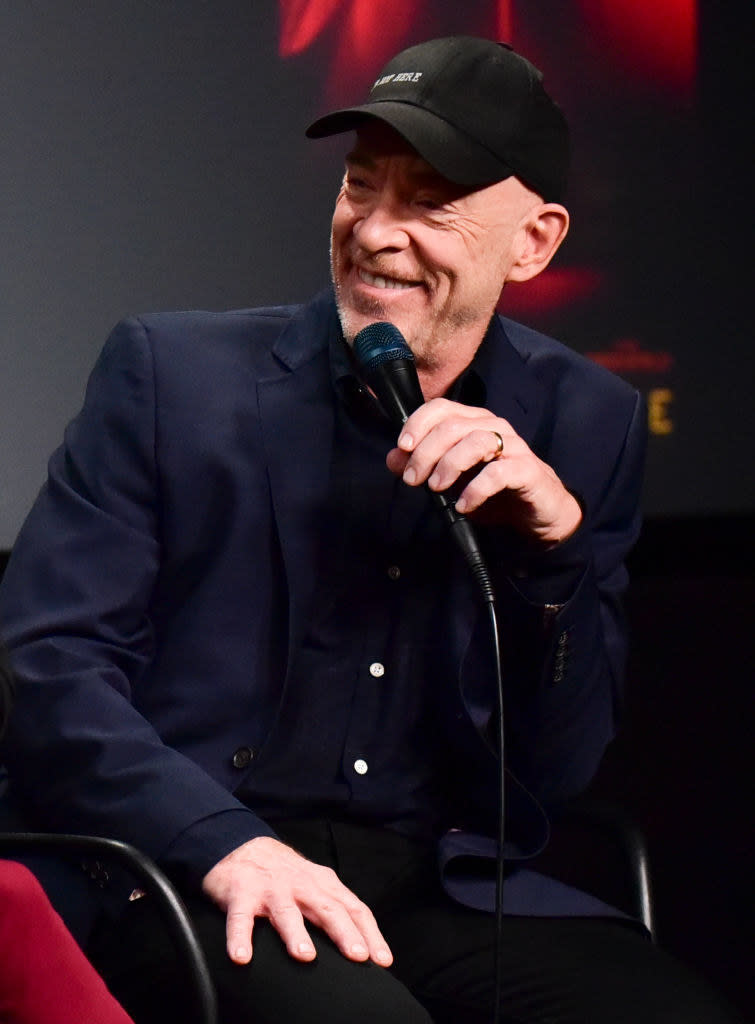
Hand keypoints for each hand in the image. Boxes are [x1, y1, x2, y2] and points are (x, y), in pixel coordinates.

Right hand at [201, 836, 392, 966]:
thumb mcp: (316, 887)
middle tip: (357, 956)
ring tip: (306, 956)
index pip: (354, 909)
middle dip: (344, 932)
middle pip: (327, 909)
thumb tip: (364, 950)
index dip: (370, 934)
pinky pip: (240, 918)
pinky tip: (241, 957)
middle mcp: (302, 885)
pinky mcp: (242, 893)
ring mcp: (272, 889)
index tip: (382, 960)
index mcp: (324, 885)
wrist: (243, 848)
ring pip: (286, 912)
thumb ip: (336, 911)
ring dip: (296, 933)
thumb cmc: (287, 877)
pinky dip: (240, 936)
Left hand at [385, 398, 581, 544]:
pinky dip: (475, 490)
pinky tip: (464, 505)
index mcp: (474, 422)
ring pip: (475, 441)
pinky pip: (498, 473)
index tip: (402, 448)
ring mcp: (514, 447)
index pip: (442, 407)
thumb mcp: (452, 479)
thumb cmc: (494, 491)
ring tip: (436, 488)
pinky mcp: (528, 470)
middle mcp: (493, 428)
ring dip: (449, 465)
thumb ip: (423, 465)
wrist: (539, 511)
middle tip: (413, 479)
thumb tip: (393, 458)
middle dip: (426, 452)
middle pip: (453, 426)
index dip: (418, 423)